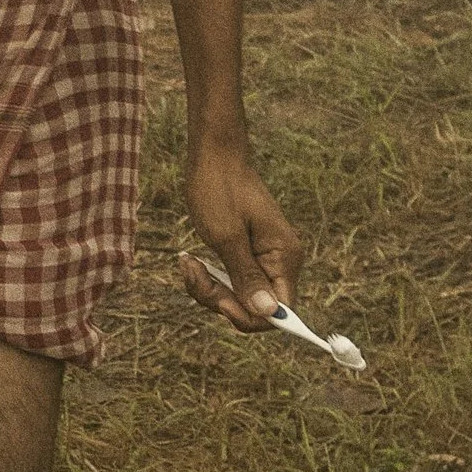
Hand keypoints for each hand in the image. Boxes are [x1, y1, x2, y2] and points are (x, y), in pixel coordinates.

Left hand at [177, 151, 304, 332]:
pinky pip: (232, 280)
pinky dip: (210, 277)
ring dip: (210, 288)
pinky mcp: (247, 253)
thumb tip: (268, 313)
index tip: (218, 298)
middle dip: (220, 299)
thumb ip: (246, 276)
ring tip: (187, 263)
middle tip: (193, 273)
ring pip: (240, 296)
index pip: (279, 312)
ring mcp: (264, 258)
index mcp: (284, 258)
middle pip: (256, 307)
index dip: (248, 315)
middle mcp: (280, 261)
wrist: (213, 156)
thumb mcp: (226, 236)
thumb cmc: (218, 189)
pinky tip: (190, 261)